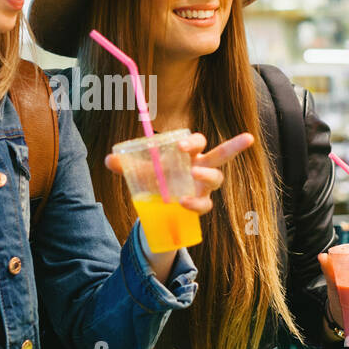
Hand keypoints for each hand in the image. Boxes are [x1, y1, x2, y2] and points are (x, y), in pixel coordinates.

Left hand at [103, 132, 254, 215]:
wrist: (157, 207)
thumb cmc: (155, 180)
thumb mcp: (140, 172)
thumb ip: (126, 166)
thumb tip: (109, 160)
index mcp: (189, 154)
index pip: (199, 141)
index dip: (193, 141)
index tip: (181, 146)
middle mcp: (201, 168)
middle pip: (222, 155)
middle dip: (234, 146)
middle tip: (239, 140)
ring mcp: (203, 188)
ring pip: (217, 179)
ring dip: (208, 176)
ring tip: (194, 175)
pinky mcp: (200, 205)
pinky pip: (205, 205)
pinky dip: (195, 204)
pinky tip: (182, 203)